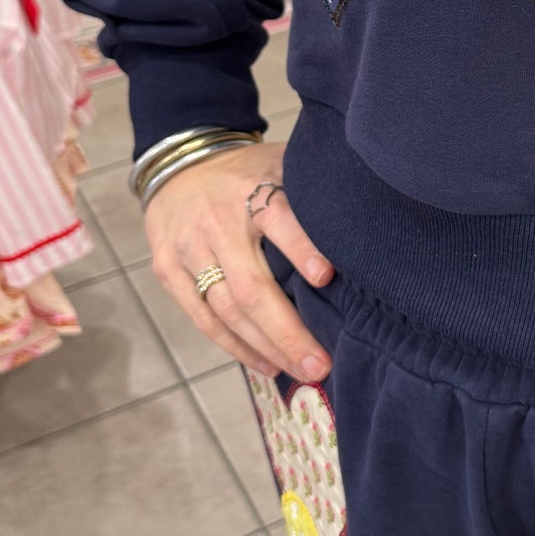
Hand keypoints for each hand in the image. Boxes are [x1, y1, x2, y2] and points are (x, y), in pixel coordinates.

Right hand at [146, 141, 334, 382]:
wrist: (180, 163)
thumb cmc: (247, 173)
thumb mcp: (281, 165)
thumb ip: (310, 194)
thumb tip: (366, 226)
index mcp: (250, 189)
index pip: (278, 219)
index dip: (301, 247)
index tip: (327, 276)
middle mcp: (216, 222)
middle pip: (250, 286)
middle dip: (287, 331)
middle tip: (320, 364)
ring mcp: (188, 249)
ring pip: (227, 310)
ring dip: (265, 347)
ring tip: (300, 371)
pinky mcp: (169, 271)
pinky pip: (204, 319)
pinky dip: (235, 347)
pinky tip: (265, 365)